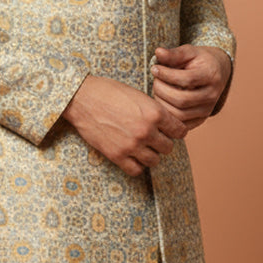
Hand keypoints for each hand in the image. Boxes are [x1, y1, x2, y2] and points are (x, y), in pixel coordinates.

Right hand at [62, 74, 187, 176]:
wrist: (82, 98)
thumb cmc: (109, 92)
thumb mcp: (139, 95)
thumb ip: (154, 111)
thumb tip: (167, 125)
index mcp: (155, 113)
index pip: (180, 131)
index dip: (175, 131)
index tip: (169, 131)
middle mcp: (146, 131)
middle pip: (168, 148)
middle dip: (163, 143)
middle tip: (153, 138)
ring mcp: (132, 145)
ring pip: (154, 161)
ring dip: (150, 155)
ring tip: (142, 147)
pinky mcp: (117, 155)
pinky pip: (136, 170)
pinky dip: (136, 165)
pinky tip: (132, 156)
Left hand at [151, 45, 231, 131]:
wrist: (217, 72)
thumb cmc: (199, 61)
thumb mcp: (189, 52)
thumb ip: (174, 53)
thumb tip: (158, 52)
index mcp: (211, 76)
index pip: (186, 79)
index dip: (166, 74)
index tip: (154, 68)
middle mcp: (212, 95)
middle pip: (182, 100)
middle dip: (162, 90)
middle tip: (155, 81)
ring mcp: (207, 110)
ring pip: (179, 115)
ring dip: (162, 104)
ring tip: (158, 91)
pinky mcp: (200, 120)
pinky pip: (180, 125)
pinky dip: (167, 115)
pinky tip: (162, 102)